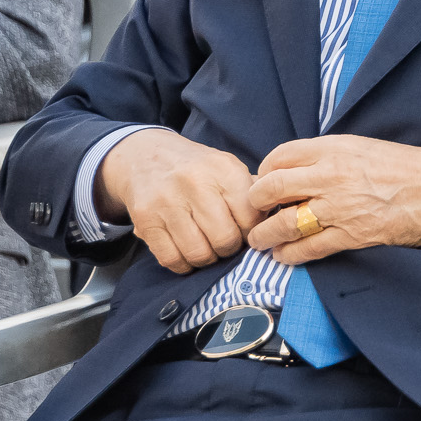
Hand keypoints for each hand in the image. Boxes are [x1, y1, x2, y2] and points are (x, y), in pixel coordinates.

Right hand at [97, 128, 256, 273]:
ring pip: (199, 254)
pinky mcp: (145, 220)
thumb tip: (275, 222)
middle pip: (225, 240)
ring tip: (207, 247)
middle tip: (225, 242)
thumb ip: (251, 193)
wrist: (146, 156)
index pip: (251, 218)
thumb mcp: (227, 168)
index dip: (252, 232)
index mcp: (223, 169)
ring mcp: (167, 202)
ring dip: (207, 259)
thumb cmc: (196, 169)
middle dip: (229, 248)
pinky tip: (186, 251)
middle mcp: (194, 182)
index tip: (244, 231)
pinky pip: (172, 260)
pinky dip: (183, 264)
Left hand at [241, 136, 420, 263]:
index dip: (264, 170)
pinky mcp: (350, 236)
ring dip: (265, 234)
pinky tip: (283, 256)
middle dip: (255, 203)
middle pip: (272, 187)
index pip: (280, 156)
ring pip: (283, 222)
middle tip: (252, 212)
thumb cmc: (408, 167)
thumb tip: (302, 169)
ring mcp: (338, 207)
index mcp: (333, 148)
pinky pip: (308, 248)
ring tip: (260, 240)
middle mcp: (329, 175)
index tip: (262, 182)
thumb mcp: (363, 147)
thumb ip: (330, 155)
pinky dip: (290, 254)